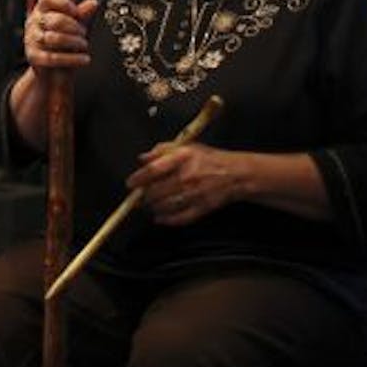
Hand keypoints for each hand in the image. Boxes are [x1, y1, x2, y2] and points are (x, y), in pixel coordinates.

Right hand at [23, 0, 98, 74]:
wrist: (51, 71)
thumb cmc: (63, 42)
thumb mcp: (74, 25)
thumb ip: (82, 14)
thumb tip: (93, 3)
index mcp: (42, 9)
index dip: (63, 3)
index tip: (76, 12)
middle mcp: (33, 22)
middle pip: (55, 20)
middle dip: (75, 27)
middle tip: (84, 33)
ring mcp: (31, 40)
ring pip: (55, 39)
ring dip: (75, 42)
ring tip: (84, 45)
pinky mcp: (33, 57)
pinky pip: (53, 58)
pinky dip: (73, 59)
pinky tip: (85, 59)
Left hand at [127, 142, 242, 225]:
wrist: (236, 174)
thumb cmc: (208, 159)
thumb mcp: (185, 147)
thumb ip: (161, 150)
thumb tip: (142, 159)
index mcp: (182, 159)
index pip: (153, 170)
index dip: (138, 178)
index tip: (130, 183)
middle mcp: (187, 177)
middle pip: (156, 192)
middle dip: (143, 196)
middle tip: (137, 197)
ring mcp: (195, 195)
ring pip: (165, 206)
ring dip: (152, 207)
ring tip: (148, 205)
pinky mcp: (201, 209)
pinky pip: (180, 218)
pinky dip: (167, 220)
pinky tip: (159, 217)